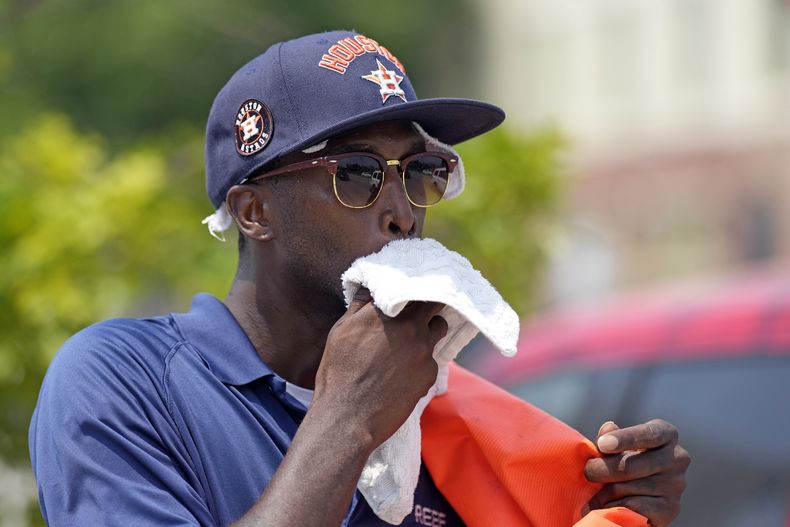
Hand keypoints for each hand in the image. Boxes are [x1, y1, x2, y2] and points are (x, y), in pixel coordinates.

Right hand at [314, 287, 447, 446]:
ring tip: (412, 342)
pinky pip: (433, 359)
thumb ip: (360, 305)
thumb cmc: (338, 373)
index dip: (414, 290)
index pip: (413, 288)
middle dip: (427, 307)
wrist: (347, 418)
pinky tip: (404, 373)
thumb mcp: (341, 331)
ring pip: (439, 329)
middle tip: (417, 313)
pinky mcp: (430, 374)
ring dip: (430, 330)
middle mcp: (410, 327)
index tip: (411, 293)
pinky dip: (423, 361)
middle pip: (434, 305)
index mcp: (386, 311)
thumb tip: (372, 287)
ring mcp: (424, 350)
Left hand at [584, 419, 690, 525]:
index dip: (624, 439)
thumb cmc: (626, 459)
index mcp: (666, 434)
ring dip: (604, 493)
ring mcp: (676, 484)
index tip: (602, 444)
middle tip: (587, 472)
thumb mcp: (617, 444)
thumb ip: (610, 436)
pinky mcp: (671, 508)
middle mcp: (678, 458)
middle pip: (631, 465)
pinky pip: (633, 508)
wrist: (641, 494)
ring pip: (626, 488)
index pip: (648, 434)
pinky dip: (614, 507)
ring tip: (595, 493)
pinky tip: (609, 505)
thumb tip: (608, 428)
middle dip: (601, 469)